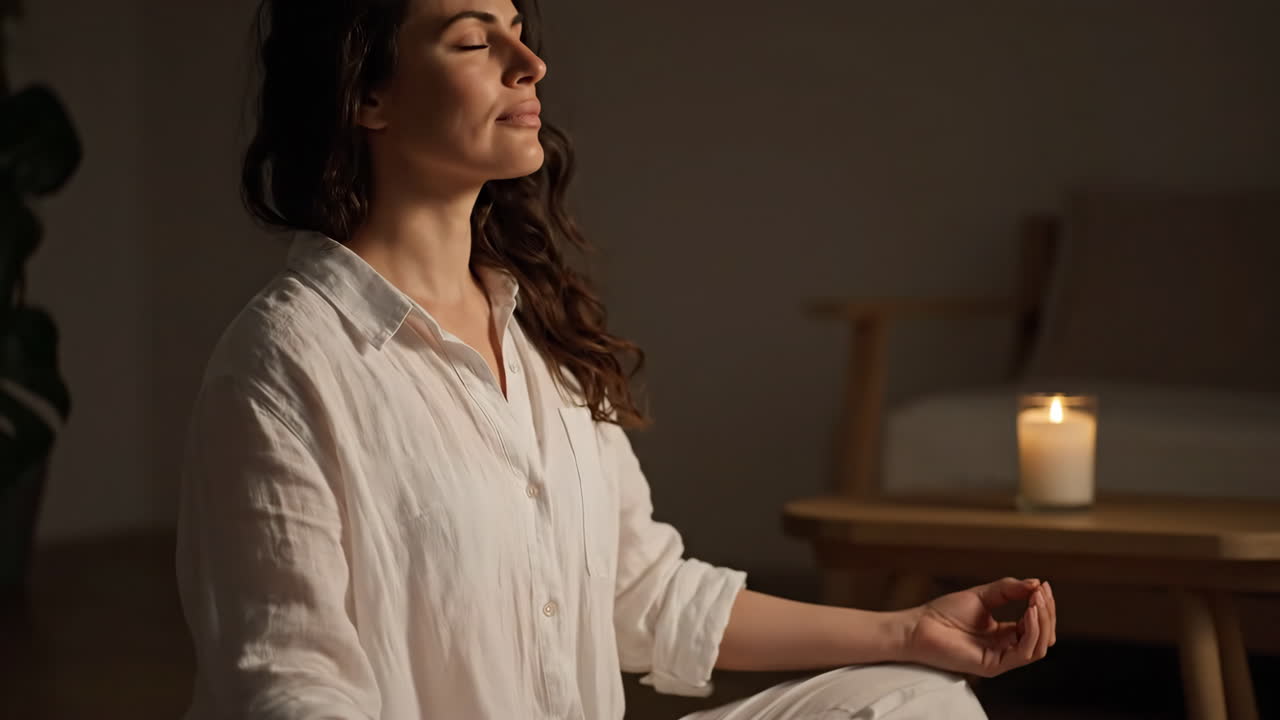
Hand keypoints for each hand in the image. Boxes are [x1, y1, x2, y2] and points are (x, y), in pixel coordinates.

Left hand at [900, 577, 1055, 677]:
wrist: (918, 626)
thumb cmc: (943, 613)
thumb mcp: (982, 595)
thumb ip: (1009, 590)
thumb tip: (1036, 583)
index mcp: (1004, 634)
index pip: (1036, 625)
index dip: (1043, 606)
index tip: (1043, 585)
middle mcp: (1005, 648)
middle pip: (1042, 637)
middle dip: (1047, 613)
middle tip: (1042, 592)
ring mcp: (1000, 659)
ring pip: (1038, 647)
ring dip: (1043, 622)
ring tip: (1036, 600)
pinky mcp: (993, 666)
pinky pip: (1023, 654)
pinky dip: (1031, 633)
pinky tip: (1029, 612)